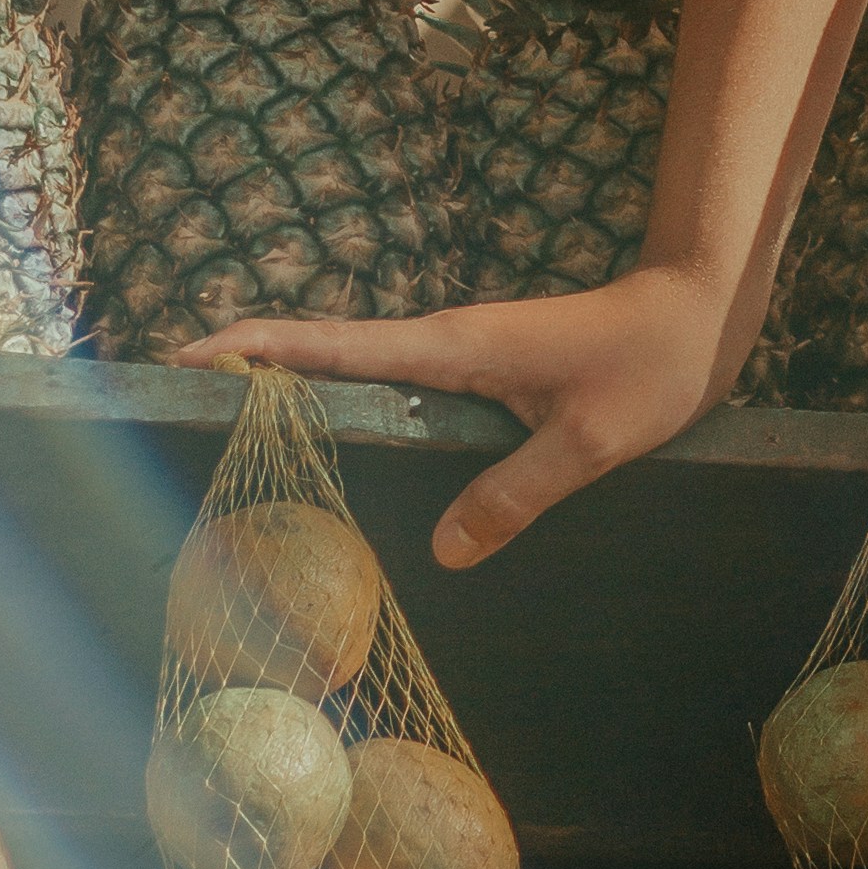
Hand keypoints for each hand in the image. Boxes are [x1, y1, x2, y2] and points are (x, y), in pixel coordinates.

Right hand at [174, 266, 744, 572]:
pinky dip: (344, 396)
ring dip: (293, 381)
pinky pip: (393, 383)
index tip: (189, 355)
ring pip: (357, 367)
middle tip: (173, 393)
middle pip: (327, 350)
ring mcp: (457, 353)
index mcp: (455, 347)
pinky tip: (325, 434)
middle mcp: (444, 342)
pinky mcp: (475, 369)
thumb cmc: (647, 368)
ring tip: (223, 420)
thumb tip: (441, 554)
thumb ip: (514, 495)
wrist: (693, 314)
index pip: (339, 344)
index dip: (262, 348)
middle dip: (251, 364)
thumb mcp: (589, 444)